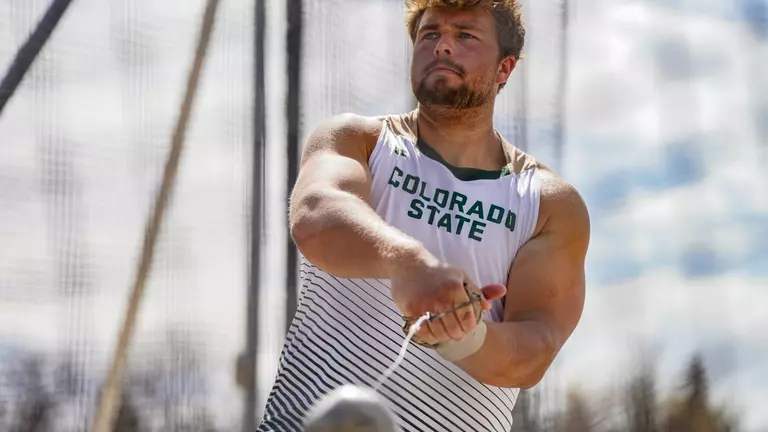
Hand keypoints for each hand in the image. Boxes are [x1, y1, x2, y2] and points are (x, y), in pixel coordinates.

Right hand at [388, 252, 505, 346]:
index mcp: (455, 289)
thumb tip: (493, 301)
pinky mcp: (411, 311)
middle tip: (456, 334)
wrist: (408, 263)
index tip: (467, 329)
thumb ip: (478, 291)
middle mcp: (440, 298)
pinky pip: (423, 332)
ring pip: (439, 333)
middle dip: (457, 335)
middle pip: (454, 329)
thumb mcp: (461, 276)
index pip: (468, 320)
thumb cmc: (438, 271)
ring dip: (444, 338)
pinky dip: (429, 337)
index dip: (469, 328)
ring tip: (445, 335)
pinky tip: (433, 334)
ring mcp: (424, 306)